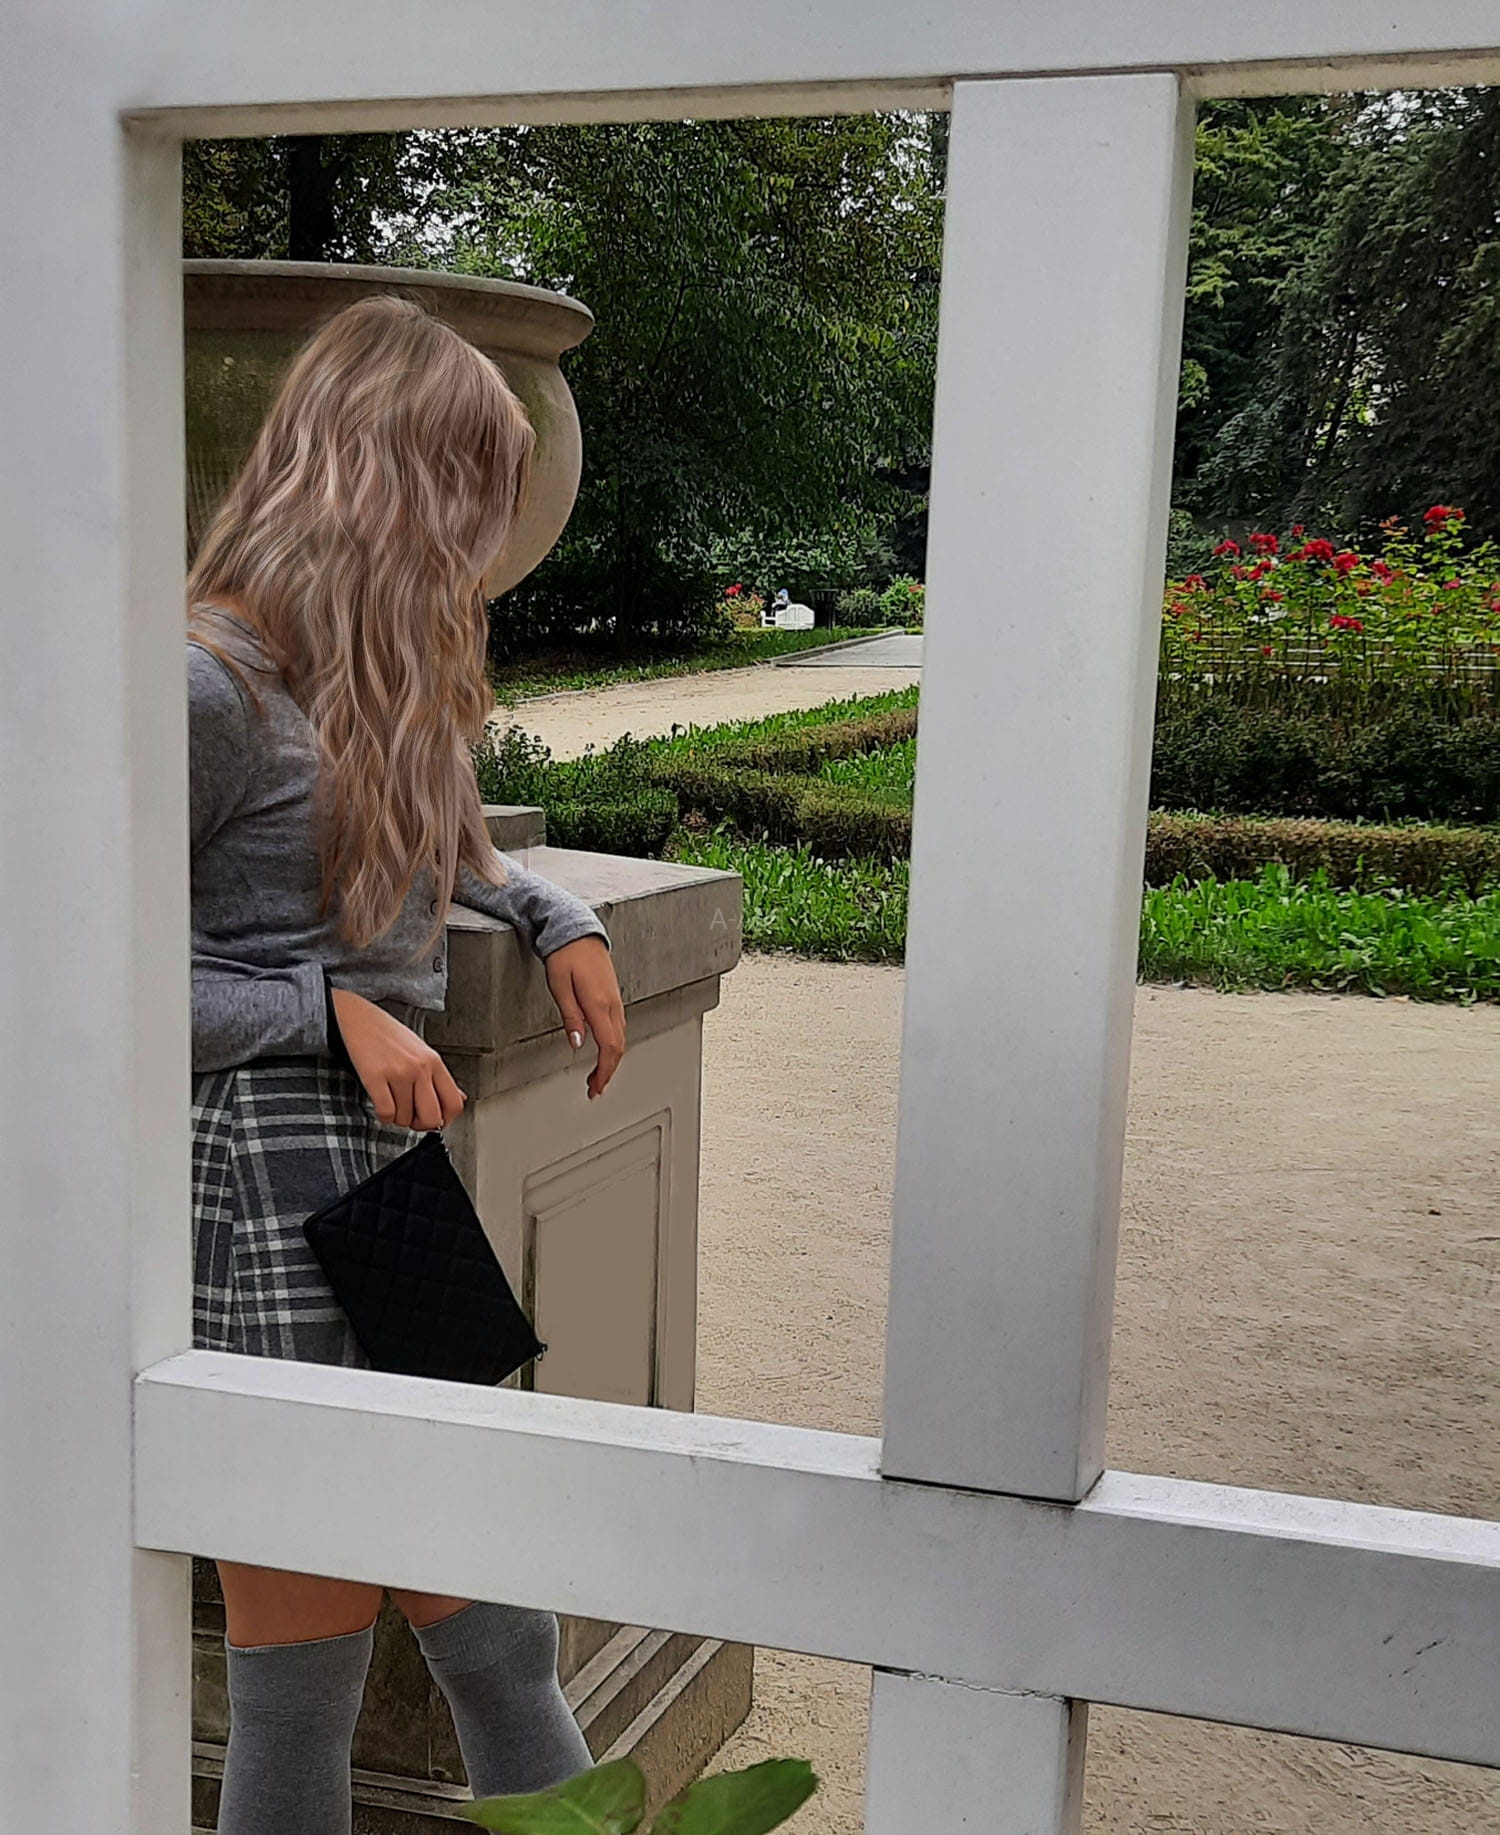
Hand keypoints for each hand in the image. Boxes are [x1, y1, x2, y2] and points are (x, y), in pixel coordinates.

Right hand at [329, 987, 465, 1129]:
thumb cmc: (389, 1036)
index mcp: (434, 1062)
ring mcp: (398, 1072)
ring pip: (405, 1118)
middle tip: (412, 1118)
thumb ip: (440, 1078)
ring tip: (393, 1103)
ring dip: (398, 1118)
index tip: (435, 1120)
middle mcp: (420, 1067)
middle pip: (432, 1117)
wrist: (359, 1018)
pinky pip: (386, 1113)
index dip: (445, 1120)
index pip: (454, 1103)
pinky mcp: (375, 1077)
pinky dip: (384, 1116)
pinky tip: (382, 1104)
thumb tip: (460, 1098)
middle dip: (421, 1125)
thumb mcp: (422, 1052)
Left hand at [544, 935, 625, 1099]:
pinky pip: (618, 1028)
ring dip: (611, 1061)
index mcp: (598, 1004)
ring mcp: (615, 1000)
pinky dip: (613, 1046)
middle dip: (608, 1072)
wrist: (577, 933)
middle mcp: (612, 1004)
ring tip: (598, 1076)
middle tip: (594, 1088)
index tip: (595, 1086)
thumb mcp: (559, 987)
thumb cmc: (565, 956)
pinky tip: (604, 1051)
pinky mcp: (613, 997)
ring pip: (620, 1039)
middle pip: (618, 1047)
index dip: (604, 1071)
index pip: (608, 1047)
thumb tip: (577, 1043)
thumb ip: (570, 1017)